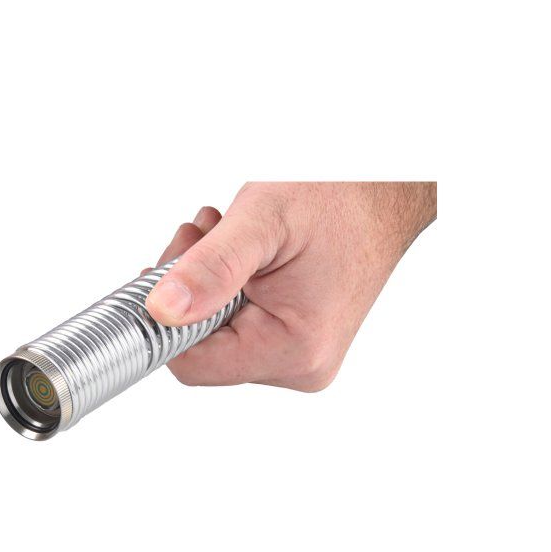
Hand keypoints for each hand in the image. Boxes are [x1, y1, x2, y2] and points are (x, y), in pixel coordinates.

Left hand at [145, 182, 435, 390]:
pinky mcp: (296, 339)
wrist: (388, 186)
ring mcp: (300, 355)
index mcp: (293, 349)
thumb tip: (163, 310)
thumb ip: (210, 268)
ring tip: (223, 234)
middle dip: (187, 290)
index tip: (166, 269)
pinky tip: (240, 251)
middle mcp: (301, 365)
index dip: (165, 318)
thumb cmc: (341, 196)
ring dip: (204, 280)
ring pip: (215, 332)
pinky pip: (238, 323)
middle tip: (200, 237)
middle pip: (201, 348)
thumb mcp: (262, 221)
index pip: (192, 364)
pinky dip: (225, 284)